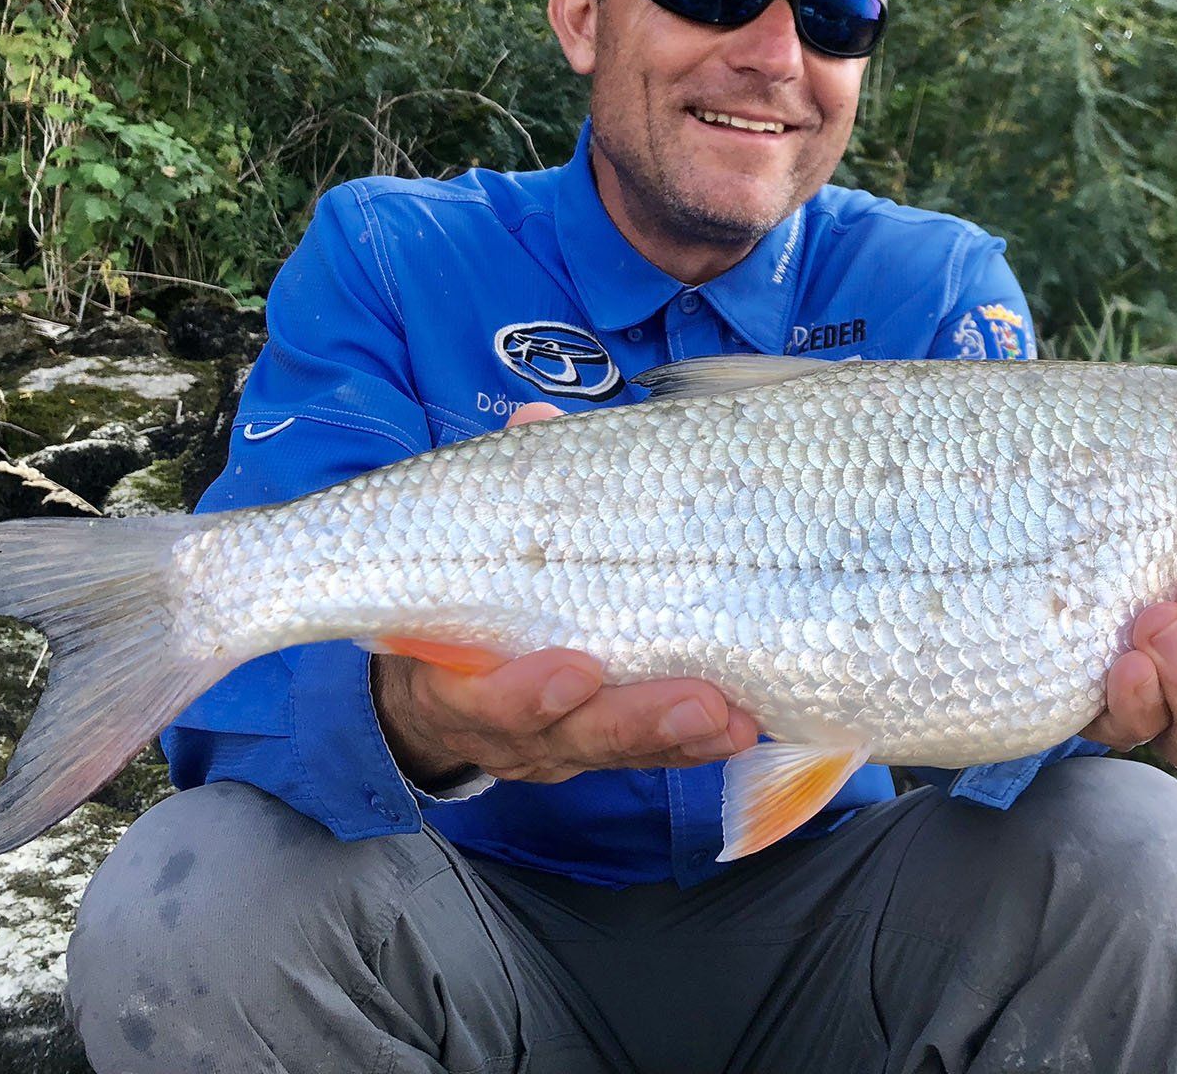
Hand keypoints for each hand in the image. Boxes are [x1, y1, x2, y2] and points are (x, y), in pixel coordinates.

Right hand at [369, 401, 759, 786]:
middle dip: (636, 719)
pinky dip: (695, 744)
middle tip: (698, 701)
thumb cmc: (461, 596)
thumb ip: (502, 492)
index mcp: (456, 680)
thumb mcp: (460, 551)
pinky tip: (742, 728)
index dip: (526, 693)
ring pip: (620, 750)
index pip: (484, 699)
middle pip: (572, 734)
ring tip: (734, 717)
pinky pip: (651, 755)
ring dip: (680, 735)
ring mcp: (560, 745)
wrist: (434, 685)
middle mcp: (509, 728)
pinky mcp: (605, 748)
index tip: (575, 669)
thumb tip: (536, 422)